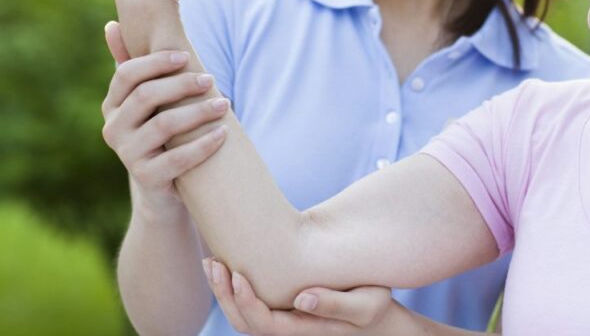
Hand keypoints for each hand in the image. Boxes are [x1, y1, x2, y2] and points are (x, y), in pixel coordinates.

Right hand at [100, 20, 228, 216]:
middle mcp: (112, 128)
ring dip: (199, 111)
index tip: (186, 56)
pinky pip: (178, 158)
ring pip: (164, 124)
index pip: (127, 74)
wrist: (166, 191)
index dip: (156, 62)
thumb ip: (136, 66)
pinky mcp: (146, 178)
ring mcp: (127, 155)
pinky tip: (223, 133)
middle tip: (211, 79)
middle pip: (146, 96)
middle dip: (182, 84)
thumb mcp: (150, 102)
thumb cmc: (163, 135)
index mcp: (112, 105)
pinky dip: (203, 144)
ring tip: (225, 104)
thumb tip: (111, 24)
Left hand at [203, 258, 396, 335]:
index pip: (264, 325)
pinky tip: (229, 261)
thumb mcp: (366, 305)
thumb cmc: (375, 304)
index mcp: (305, 331)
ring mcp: (284, 319)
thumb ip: (336, 304)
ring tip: (211, 261)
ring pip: (242, 314)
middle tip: (213, 262)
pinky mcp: (283, 305)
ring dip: (223, 290)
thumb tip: (301, 298)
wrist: (378, 310)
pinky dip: (234, 286)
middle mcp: (289, 329)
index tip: (238, 274)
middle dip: (224, 294)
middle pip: (244, 322)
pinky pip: (251, 301)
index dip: (246, 302)